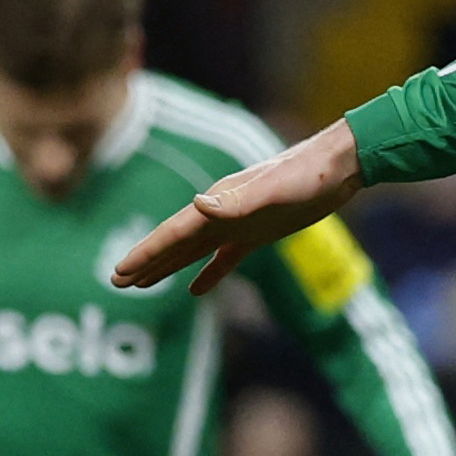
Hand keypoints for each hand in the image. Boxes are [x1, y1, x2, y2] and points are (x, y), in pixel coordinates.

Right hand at [113, 121, 363, 295]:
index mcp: (218, 203)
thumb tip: (197, 206)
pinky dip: (208, 273)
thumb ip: (237, 200)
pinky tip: (195, 290)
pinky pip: (225, 257)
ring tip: (141, 285)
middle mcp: (221, 212)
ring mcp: (238, 223)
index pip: (173, 233)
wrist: (338, 166)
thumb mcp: (273, 189)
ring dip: (168, 266)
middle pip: (175, 243)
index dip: (145, 253)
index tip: (119, 272)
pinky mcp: (258, 233)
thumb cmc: (307, 175)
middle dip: (146, 262)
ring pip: (194, 251)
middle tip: (116, 282)